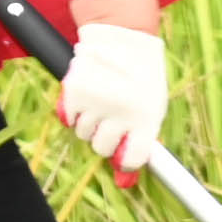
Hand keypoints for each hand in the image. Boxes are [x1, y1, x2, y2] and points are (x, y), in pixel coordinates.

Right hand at [56, 20, 168, 181]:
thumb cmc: (142, 76)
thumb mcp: (152, 108)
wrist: (122, 37)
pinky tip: (89, 93)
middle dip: (106, 138)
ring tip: (102, 100)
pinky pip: (69, 119)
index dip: (126, 159)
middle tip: (112, 117)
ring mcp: (96, 104)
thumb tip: (124, 184)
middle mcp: (121, 113)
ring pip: (83, 135)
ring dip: (90, 122)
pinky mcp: (74, 93)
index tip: (125, 151)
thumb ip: (140, 144)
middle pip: (102, 150)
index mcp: (146, 118)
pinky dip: (75, 110)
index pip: (131, 160)